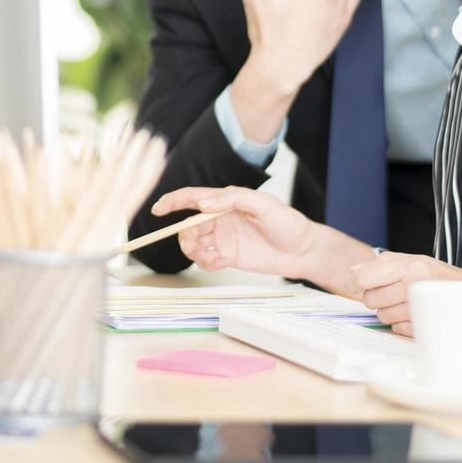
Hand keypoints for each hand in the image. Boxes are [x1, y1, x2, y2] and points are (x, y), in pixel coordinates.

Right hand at [152, 186, 316, 278]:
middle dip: (185, 236)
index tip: (158, 210)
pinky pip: (205, 260)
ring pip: (194, 244)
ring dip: (194, 252)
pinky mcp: (228, 257)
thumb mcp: (262, 204)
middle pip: (188, 225)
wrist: (303, 251)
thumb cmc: (287, 222)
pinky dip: (204, 263)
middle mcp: (221, 219)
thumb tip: (203, 203)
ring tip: (211, 257)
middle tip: (196, 245)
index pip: (193, 198)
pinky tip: (218, 264)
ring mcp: (223, 239)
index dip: (173, 202)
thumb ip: (232, 198)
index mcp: (226, 201)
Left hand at [343, 252, 461, 336]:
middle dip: (375, 298)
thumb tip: (352, 272)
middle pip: (370, 299)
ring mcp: (419, 308)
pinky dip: (401, 324)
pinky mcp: (424, 327)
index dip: (353, 283)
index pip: (364, 277)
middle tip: (390, 293)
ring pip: (382, 316)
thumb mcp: (414, 261)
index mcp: (410, 265)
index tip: (353, 285)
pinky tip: (414, 314)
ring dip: (389, 312)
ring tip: (406, 303)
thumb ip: (382, 264)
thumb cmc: (443, 278)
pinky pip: (397, 329)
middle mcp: (414, 285)